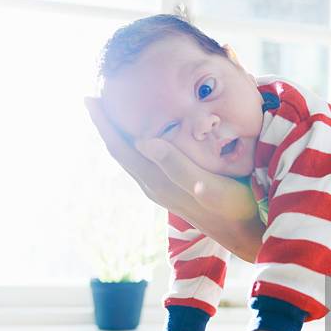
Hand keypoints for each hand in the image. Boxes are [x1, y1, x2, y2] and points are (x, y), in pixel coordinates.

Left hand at [84, 97, 257, 220]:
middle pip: (120, 152)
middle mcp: (152, 185)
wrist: (239, 232)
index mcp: (158, 181)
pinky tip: (142, 135)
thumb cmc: (231, 206)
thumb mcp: (209, 185)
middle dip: (106, 125)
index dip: (105, 124)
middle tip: (94, 97)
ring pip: (129, 158)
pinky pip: (141, 163)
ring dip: (118, 134)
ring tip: (113, 111)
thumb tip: (144, 142)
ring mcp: (159, 189)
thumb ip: (178, 166)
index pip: (121, 148)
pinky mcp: (169, 190)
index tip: (90, 97)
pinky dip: (133, 144)